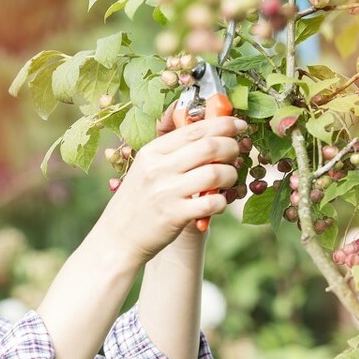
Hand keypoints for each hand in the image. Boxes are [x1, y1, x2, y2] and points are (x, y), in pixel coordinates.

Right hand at [101, 113, 245, 264]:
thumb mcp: (146, 167)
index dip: (223, 124)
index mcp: (151, 152)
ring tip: (228, 180)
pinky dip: (222, 201)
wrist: (119, 235)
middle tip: (235, 154)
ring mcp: (166, 192)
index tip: (239, 125)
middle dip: (232, 147)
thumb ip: (172, 148)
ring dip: (231, 175)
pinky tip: (217, 203)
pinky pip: (212, 202)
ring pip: (215, 173)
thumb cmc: (138, 198)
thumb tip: (208, 125)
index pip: (194, 130)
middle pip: (209, 147)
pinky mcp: (175, 215)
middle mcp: (157, 168)